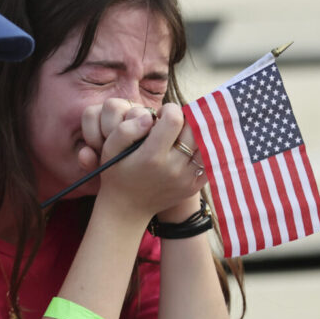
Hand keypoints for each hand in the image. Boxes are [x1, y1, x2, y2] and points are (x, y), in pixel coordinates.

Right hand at [80, 99, 206, 217]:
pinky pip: (210, 161)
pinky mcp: (194, 186)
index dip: (170, 109)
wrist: (126, 209)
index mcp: (152, 156)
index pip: (174, 119)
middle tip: (174, 123)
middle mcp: (172, 168)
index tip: (161, 114)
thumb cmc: (116, 174)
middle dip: (185, 118)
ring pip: (206, 143)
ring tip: (183, 133)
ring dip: (197, 133)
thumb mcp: (109, 149)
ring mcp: (186, 179)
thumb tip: (149, 116)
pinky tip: (191, 147)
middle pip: (194, 128)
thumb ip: (125, 129)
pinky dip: (204, 150)